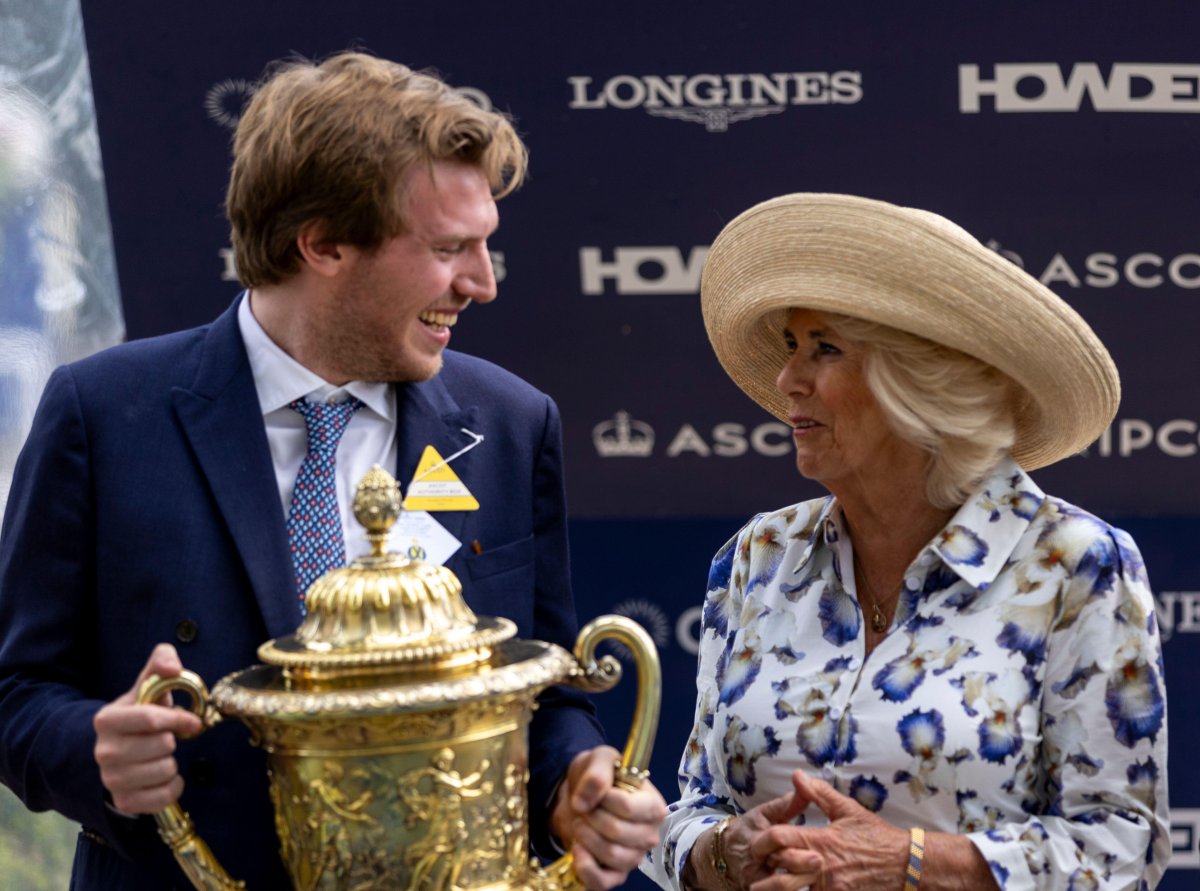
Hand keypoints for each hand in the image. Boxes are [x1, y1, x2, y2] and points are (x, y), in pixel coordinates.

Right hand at [92, 643, 201, 813]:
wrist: (119, 751)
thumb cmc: (140, 714)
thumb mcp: (148, 684)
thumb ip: (161, 661)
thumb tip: (173, 667)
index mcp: (107, 720)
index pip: (152, 719)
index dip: (179, 719)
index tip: (193, 722)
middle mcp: (103, 751)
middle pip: (163, 746)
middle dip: (173, 741)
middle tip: (165, 739)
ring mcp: (111, 779)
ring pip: (166, 770)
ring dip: (172, 762)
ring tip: (160, 756)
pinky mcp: (123, 802)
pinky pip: (165, 796)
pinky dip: (172, 786)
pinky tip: (162, 777)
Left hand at [551, 745, 667, 890]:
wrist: (579, 798)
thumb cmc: (598, 778)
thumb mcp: (598, 759)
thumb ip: (596, 772)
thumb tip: (584, 802)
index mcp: (653, 805)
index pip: (629, 808)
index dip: (604, 799)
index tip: (596, 791)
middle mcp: (649, 834)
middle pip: (617, 832)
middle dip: (591, 817)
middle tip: (584, 808)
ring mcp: (633, 858)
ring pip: (610, 855)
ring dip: (586, 837)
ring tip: (581, 824)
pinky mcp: (615, 875)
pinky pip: (601, 882)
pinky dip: (584, 866)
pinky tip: (578, 847)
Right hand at [711, 783, 821, 890]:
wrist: (724, 854)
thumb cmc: (750, 829)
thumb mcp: (765, 813)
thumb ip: (787, 803)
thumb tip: (805, 785)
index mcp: (757, 838)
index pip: (773, 837)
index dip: (790, 839)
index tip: (814, 843)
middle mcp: (755, 861)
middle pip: (777, 863)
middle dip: (798, 864)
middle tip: (819, 861)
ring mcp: (755, 880)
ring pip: (776, 886)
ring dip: (796, 883)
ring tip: (815, 879)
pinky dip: (789, 890)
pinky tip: (805, 888)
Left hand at [747, 771, 906, 890]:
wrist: (905, 864)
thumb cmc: (876, 835)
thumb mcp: (847, 809)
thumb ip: (819, 793)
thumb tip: (797, 775)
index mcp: (821, 840)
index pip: (781, 838)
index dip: (764, 841)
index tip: (758, 845)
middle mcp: (822, 865)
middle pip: (781, 871)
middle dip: (768, 871)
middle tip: (756, 873)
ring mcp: (831, 887)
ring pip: (795, 890)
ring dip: (782, 887)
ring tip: (767, 885)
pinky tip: (799, 889)